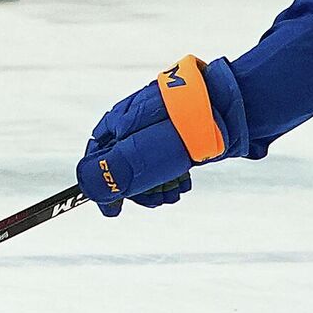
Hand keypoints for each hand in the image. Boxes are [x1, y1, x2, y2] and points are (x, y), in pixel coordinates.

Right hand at [77, 55, 247, 216]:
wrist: (222, 106)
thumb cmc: (177, 124)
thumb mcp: (136, 151)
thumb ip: (108, 172)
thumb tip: (90, 192)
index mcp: (116, 122)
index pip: (95, 157)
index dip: (101, 184)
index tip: (114, 206)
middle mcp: (132, 126)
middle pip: (122, 166)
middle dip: (138, 189)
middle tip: (157, 200)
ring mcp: (154, 130)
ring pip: (145, 167)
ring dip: (157, 186)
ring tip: (174, 192)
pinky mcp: (174, 136)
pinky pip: (164, 162)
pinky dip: (171, 177)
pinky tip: (183, 183)